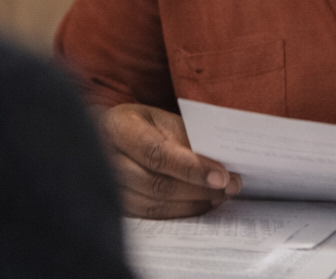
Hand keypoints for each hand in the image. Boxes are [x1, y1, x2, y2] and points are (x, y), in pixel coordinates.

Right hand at [97, 103, 241, 217]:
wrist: (110, 137)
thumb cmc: (143, 126)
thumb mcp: (163, 120)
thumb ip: (187, 139)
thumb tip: (221, 165)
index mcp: (118, 128)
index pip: (155, 152)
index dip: (190, 167)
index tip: (221, 176)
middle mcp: (106, 159)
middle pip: (155, 183)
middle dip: (198, 188)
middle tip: (230, 187)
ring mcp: (107, 187)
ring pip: (154, 204)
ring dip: (193, 203)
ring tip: (220, 196)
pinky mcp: (117, 205)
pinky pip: (151, 216)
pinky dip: (180, 212)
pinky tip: (201, 204)